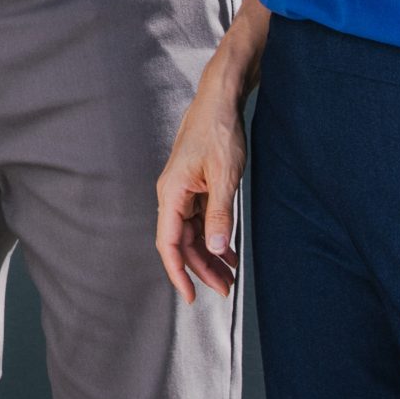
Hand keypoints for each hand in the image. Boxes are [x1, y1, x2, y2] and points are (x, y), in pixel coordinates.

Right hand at [155, 68, 245, 302]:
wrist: (220, 100)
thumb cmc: (219, 132)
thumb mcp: (225, 176)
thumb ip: (220, 215)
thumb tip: (214, 250)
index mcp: (172, 193)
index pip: (169, 243)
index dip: (178, 273)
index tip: (191, 297)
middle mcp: (172, 195)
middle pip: (181, 242)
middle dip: (201, 269)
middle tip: (226, 290)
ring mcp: (184, 191)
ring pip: (192, 233)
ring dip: (209, 255)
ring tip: (230, 276)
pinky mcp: (195, 186)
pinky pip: (201, 220)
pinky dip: (215, 237)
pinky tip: (231, 250)